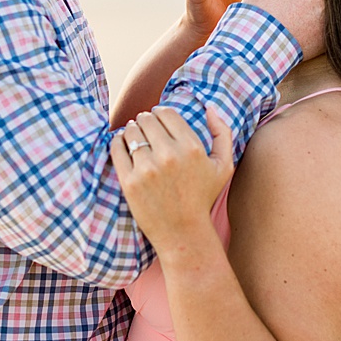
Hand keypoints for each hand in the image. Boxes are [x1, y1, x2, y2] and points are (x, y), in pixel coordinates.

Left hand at [111, 106, 234, 256]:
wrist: (183, 232)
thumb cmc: (203, 197)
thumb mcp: (223, 166)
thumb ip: (222, 133)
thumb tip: (210, 108)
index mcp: (191, 148)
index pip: (167, 113)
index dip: (160, 112)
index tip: (157, 117)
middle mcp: (169, 155)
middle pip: (147, 120)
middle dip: (145, 119)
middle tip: (144, 125)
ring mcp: (147, 169)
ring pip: (131, 133)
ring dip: (131, 129)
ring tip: (134, 134)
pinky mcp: (129, 181)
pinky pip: (117, 149)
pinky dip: (117, 141)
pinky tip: (122, 143)